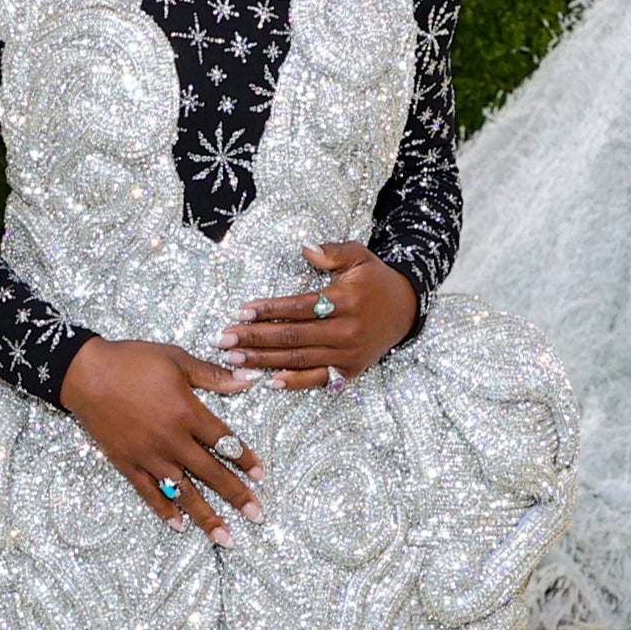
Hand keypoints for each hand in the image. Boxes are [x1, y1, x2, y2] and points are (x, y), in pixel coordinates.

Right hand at [59, 337, 262, 536]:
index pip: (225, 442)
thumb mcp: (176, 359)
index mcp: (187, 413)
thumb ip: (212, 375)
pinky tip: (180, 526)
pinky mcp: (128, 464)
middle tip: (257, 515)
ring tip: (225, 537)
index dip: (245, 459)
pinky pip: (150, 493)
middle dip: (237, 495)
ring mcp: (149, 456)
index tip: (261, 476)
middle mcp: (172, 441)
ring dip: (206, 516)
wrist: (85, 374)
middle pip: (211, 473)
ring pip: (184, 492)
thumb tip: (247, 381)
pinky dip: (165, 511)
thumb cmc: (131, 362)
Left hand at [217, 242, 419, 390]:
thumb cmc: (375, 280)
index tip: (241, 312)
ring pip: (299, 359)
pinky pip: (318, 379)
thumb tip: (304, 247)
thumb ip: (331, 251)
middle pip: (292, 336)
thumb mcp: (359, 255)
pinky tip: (269, 381)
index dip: (269, 310)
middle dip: (254, 339)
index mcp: (346, 300)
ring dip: (264, 361)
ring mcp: (348, 354)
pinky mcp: (351, 370)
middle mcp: (347, 330)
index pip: (299, 307)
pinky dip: (294, 382)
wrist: (406, 309)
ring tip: (234, 359)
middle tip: (224, 339)